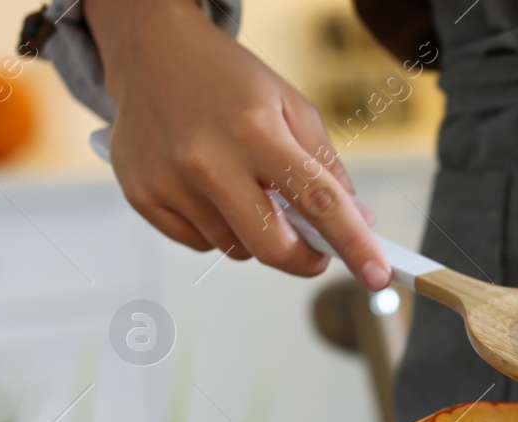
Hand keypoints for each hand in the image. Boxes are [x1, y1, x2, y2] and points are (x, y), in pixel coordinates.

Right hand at [86, 0, 389, 287]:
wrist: (151, 50)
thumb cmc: (229, 81)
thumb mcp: (292, 108)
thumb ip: (327, 169)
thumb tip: (359, 222)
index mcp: (255, 131)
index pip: (318, 202)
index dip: (353, 244)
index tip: (377, 274)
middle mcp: (207, 159)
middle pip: (271, 247)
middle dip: (304, 259)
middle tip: (316, 249)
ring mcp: (169, 180)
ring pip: (235, 249)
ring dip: (254, 234)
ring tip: (244, 188)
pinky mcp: (140, 195)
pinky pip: (199, 243)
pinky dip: (215, 229)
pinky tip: (209, 189)